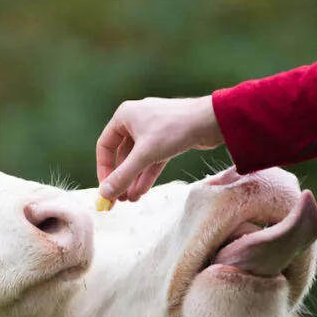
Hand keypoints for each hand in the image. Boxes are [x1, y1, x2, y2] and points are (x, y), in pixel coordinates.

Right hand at [96, 96, 222, 201]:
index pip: (105, 146)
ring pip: (138, 159)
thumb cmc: (175, 130)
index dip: (103, 170)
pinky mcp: (167, 138)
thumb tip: (104, 194)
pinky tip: (142, 191)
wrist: (212, 120)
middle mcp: (136, 120)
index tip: (106, 190)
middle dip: (121, 178)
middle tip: (118, 200)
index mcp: (124, 116)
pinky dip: (147, 174)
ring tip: (131, 200)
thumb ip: (123, 176)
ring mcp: (153, 129)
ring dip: (133, 179)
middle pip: (121, 155)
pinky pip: (152, 158)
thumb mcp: (144, 155)